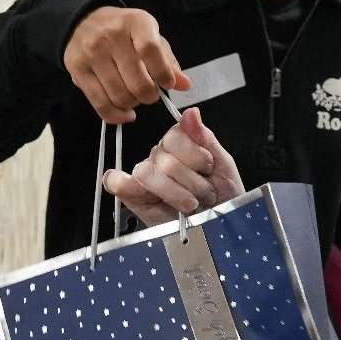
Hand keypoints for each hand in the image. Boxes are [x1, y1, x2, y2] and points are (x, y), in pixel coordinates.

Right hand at [63, 7, 189, 123]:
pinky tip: (126, 114)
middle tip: (149, 94)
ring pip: (119, 96)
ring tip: (135, 98)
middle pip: (137, 81)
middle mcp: (111, 36)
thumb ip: (168, 60)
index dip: (162, 73)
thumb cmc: (124, 31)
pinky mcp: (78, 71)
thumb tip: (184, 85)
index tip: (167, 84)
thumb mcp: (149, 35)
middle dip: (149, 96)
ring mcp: (92, 54)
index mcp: (135, 22)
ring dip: (133, 105)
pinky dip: (117, 116)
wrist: (82, 23)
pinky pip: (100, 104)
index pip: (150, 50)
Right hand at [103, 107, 244, 224]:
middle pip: (165, 159)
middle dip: (191, 181)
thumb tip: (191, 113)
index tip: (209, 168)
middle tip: (204, 192)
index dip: (194, 155)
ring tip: (190, 203)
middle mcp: (159, 158)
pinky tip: (144, 193)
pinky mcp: (132, 196)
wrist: (222, 226)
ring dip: (175, 193)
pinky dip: (122, 182)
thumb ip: (204, 137)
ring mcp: (144, 177)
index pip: (175, 135)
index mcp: (178, 145)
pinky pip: (116, 182)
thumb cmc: (224, 197)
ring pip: (147, 173)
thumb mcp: (223, 163)